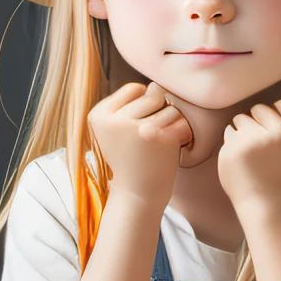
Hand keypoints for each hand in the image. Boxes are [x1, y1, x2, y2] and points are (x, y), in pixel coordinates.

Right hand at [87, 81, 191, 204]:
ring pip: (168, 106)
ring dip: (171, 121)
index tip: (136, 126)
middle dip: (158, 110)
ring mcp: (136, 128)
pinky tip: (171, 145)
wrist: (136, 195)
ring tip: (160, 140)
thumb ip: (128, 105)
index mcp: (98, 115)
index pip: (133, 88)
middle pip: (152, 93)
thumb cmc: (129, 159)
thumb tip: (155, 85)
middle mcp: (115, 119)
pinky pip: (180, 120)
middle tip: (150, 135)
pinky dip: (181, 132)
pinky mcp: (158, 137)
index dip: (142, 104)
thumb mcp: (114, 130)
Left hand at [217, 77, 280, 211]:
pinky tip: (244, 159)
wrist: (266, 201)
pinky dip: (234, 141)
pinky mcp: (241, 146)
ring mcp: (265, 140)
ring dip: (247, 131)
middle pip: (267, 105)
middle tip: (269, 149)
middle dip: (263, 122)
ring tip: (256, 153)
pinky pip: (232, 128)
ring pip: (246, 115)